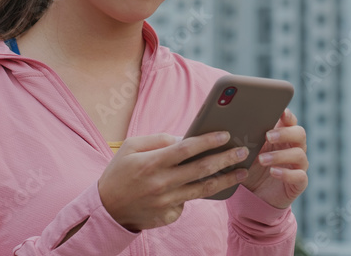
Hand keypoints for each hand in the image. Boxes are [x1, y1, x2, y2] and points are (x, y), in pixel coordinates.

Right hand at [98, 132, 249, 231]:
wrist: (107, 209)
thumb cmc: (120, 172)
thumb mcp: (131, 147)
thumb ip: (158, 139)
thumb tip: (184, 138)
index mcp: (151, 163)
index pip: (186, 149)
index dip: (208, 141)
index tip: (226, 134)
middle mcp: (161, 183)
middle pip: (201, 169)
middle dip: (226, 159)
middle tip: (243, 151)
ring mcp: (166, 202)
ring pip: (203, 190)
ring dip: (225, 179)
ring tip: (241, 171)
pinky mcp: (168, 216)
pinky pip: (189, 202)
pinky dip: (197, 193)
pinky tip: (207, 185)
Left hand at [241, 108, 307, 208]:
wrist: (255, 195)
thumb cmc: (252, 167)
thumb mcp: (247, 152)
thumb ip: (246, 138)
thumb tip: (232, 124)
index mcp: (283, 136)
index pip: (291, 121)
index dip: (288, 116)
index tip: (281, 112)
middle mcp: (294, 148)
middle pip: (300, 134)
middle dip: (285, 133)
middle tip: (267, 136)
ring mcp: (299, 165)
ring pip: (299, 154)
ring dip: (280, 155)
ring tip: (262, 159)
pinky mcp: (299, 182)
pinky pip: (299, 176)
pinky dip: (286, 173)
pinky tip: (273, 172)